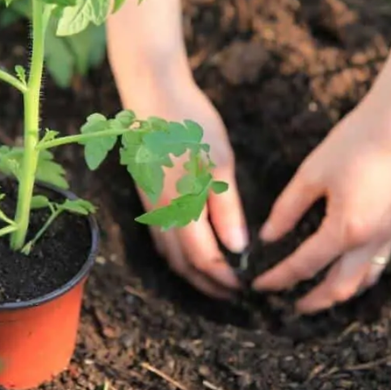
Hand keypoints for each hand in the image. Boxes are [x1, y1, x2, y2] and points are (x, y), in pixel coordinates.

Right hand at [118, 65, 246, 298]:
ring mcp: (151, 205)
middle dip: (206, 283)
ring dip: (191, 271)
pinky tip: (191, 249)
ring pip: (169, 253)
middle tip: (230, 293)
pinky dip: (178, 253)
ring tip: (213, 277)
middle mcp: (161, 213)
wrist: (152, 96)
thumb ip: (226, 208)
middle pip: (182, 263)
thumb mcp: (218, 162)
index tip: (242, 286)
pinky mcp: (148, 196)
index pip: (203, 258)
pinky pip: (161, 237)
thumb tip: (238, 248)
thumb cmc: (189, 125)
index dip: (223, 277)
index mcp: (181, 206)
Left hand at [254, 87, 390, 312]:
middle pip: (339, 288)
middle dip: (312, 301)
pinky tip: (344, 270)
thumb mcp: (311, 175)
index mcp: (345, 229)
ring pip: (362, 282)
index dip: (278, 279)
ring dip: (336, 294)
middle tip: (288, 304)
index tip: (259, 285)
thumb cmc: (355, 143)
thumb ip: (287, 209)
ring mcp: (388, 236)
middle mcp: (370, 241)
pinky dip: (356, 278)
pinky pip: (376, 266)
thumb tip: (269, 236)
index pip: (303, 266)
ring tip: (315, 296)